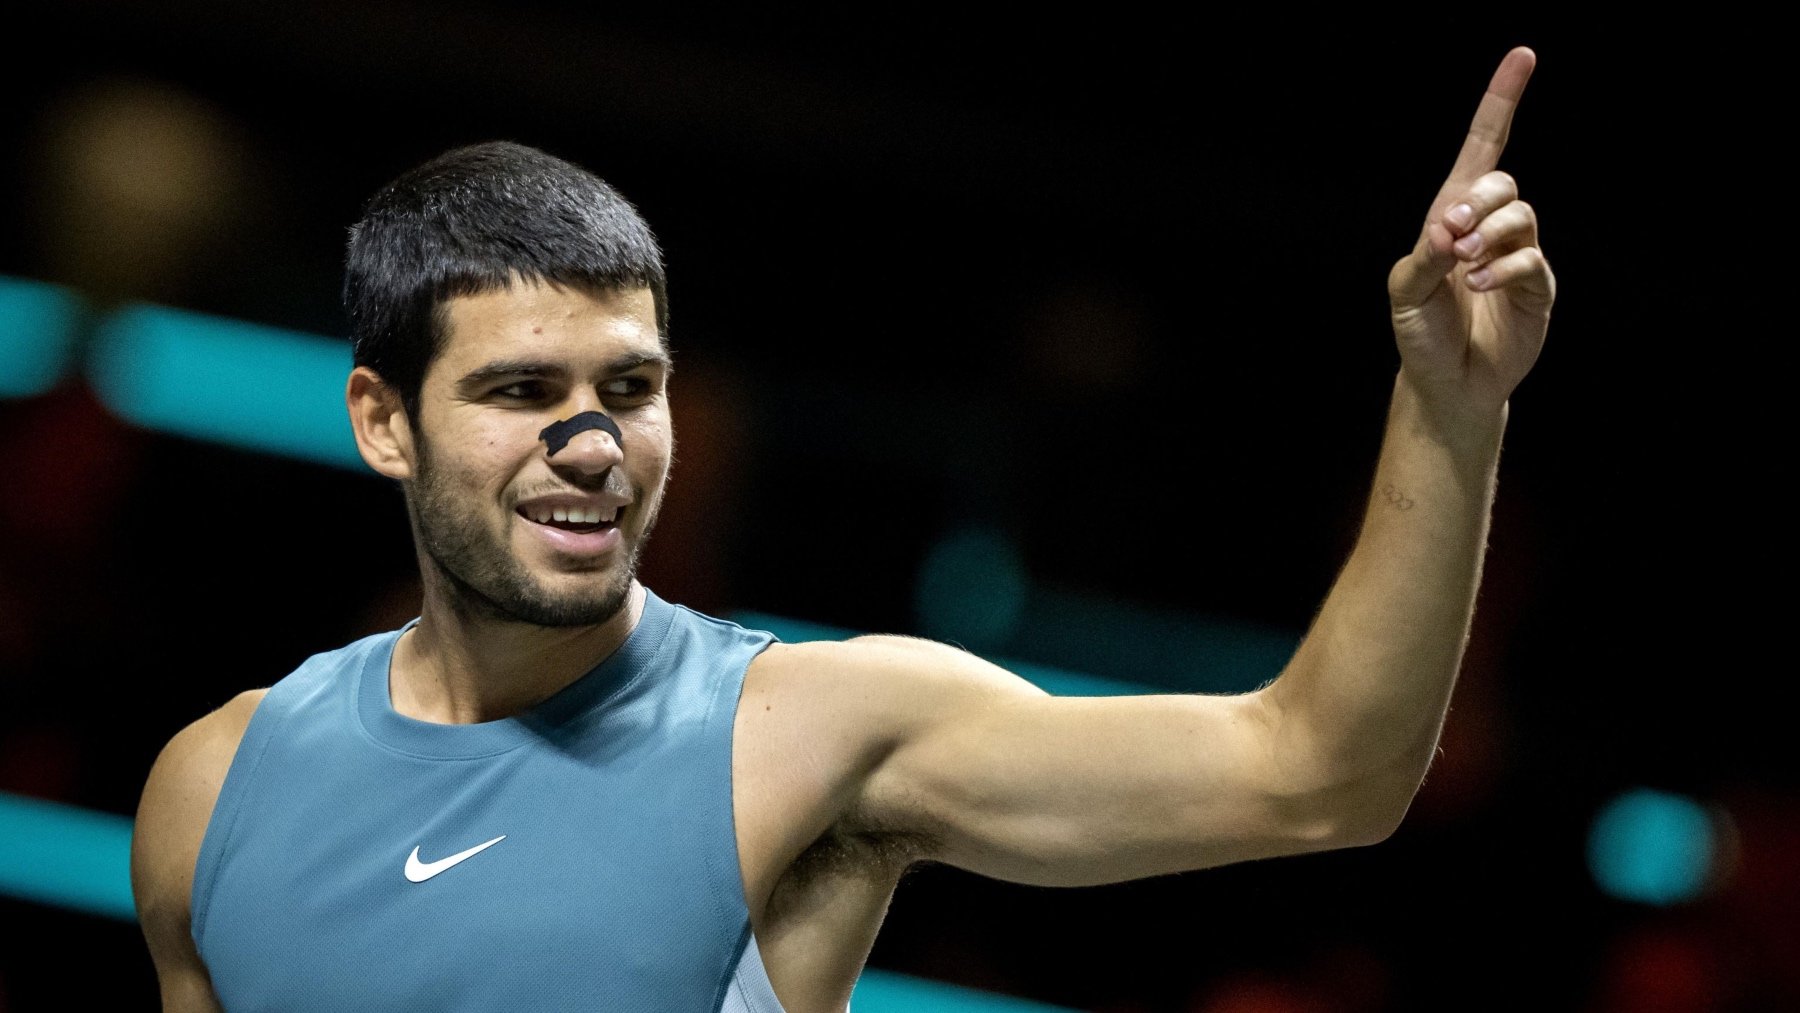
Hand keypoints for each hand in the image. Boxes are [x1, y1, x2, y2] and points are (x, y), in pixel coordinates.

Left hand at [1388, 47, 1554, 419]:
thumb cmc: (1421, 332)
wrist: (1447, 383)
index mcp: (1451, 215)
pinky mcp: (1536, 287)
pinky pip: (1531, 260)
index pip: (1483, 148)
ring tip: (1464, 263)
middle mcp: (1489, 227)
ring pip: (1521, 216)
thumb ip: (1424, 257)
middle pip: (1503, 181)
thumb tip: (1448, 227)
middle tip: (1452, 232)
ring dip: (1491, 233)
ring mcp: (1516, 255)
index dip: (1501, 102)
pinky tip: (1481, 285)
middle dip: (1480, 199)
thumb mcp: (1406, 292)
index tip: (1523, 57)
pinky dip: (1505, 267)